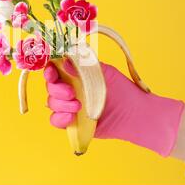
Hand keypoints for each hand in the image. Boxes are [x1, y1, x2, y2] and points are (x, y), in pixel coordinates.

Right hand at [43, 60, 184, 156]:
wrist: (134, 114)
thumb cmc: (122, 90)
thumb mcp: (104, 72)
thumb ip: (84, 65)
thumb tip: (65, 61)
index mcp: (76, 75)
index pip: (55, 70)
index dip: (50, 71)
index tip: (52, 73)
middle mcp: (71, 89)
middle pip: (51, 87)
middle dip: (57, 90)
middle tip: (71, 93)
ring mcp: (70, 106)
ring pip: (52, 104)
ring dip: (60, 104)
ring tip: (79, 106)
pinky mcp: (73, 123)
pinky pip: (56, 121)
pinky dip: (59, 118)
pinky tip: (71, 117)